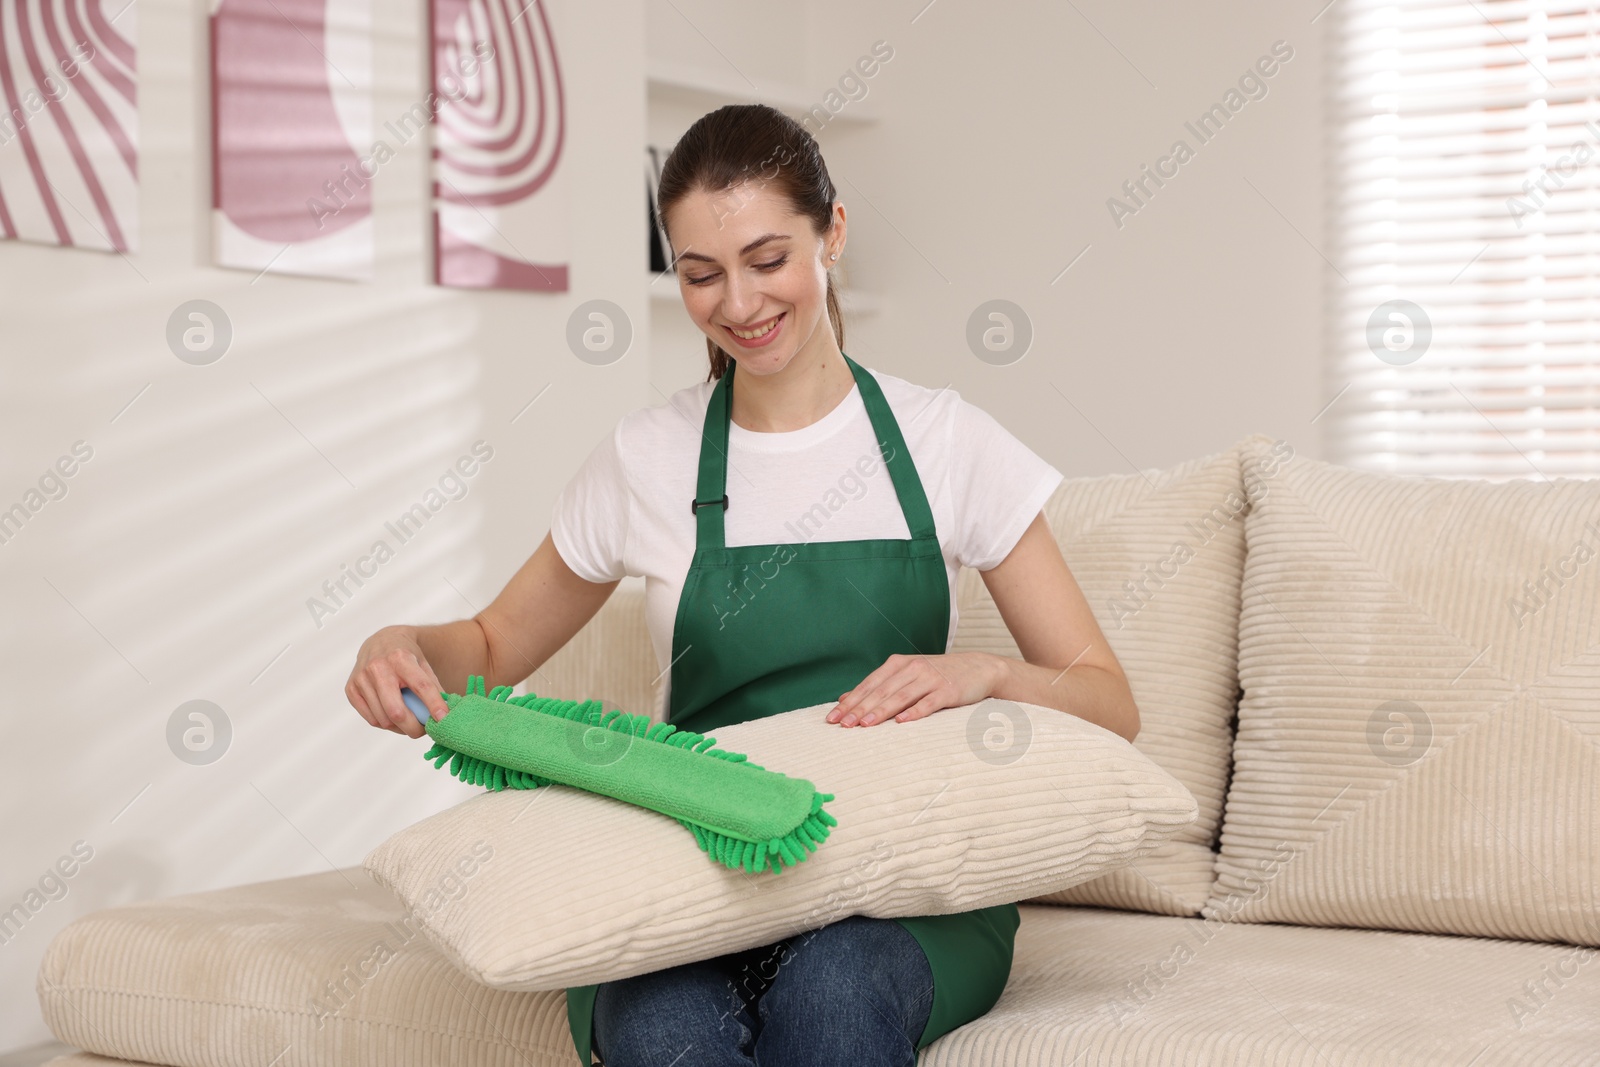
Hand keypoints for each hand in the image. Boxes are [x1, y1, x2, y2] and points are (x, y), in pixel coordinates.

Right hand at [346, 626, 448, 738]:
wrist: (381, 641)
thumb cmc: (406, 657)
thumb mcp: (423, 664)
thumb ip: (434, 687)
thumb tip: (444, 716)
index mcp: (401, 658)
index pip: (420, 686)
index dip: (433, 704)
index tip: (443, 719)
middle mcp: (378, 667)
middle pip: (396, 711)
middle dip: (413, 728)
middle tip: (423, 730)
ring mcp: (361, 679)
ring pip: (383, 720)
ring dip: (400, 728)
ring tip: (410, 722)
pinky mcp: (351, 689)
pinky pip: (371, 719)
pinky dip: (386, 724)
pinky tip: (393, 716)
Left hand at [826, 652, 1000, 726]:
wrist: (978, 668)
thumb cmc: (938, 675)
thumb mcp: (906, 676)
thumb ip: (878, 686)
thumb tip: (845, 699)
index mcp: (898, 664)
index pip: (869, 684)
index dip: (851, 701)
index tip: (833, 717)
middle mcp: (912, 668)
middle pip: (881, 691)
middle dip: (860, 709)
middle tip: (843, 725)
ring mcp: (930, 679)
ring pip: (900, 696)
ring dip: (881, 711)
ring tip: (864, 725)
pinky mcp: (948, 690)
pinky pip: (928, 703)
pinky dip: (914, 712)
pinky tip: (902, 722)